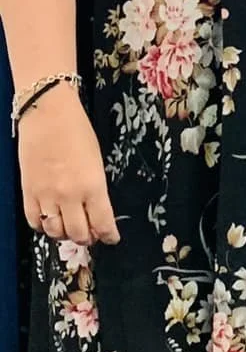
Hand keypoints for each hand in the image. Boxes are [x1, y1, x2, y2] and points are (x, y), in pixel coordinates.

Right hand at [17, 84, 118, 246]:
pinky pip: (34, 221)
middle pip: (78, 234)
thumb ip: (96, 189)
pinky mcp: (28, 191)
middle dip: (87, 238)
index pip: (103, 223)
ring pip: (55, 232)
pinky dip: (43, 226)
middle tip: (90, 235)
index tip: (111, 238)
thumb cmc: (76, 130)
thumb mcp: (96, 160)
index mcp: (93, 186)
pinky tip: (49, 221)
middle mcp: (69, 195)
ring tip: (70, 228)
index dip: (109, 236)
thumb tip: (96, 210)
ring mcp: (46, 195)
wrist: (47, 113)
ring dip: (64, 234)